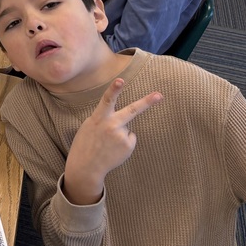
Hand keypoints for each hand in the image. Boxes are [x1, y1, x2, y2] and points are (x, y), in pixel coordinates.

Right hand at [63, 79, 162, 204]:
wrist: (86, 166)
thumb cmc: (86, 143)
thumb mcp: (89, 126)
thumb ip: (104, 119)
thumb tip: (123, 120)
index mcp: (99, 118)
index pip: (107, 101)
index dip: (114, 89)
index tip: (121, 80)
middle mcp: (111, 126)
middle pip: (132, 110)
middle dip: (147, 102)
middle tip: (159, 95)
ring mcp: (121, 137)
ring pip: (127, 127)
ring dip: (120, 133)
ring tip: (107, 143)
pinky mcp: (128, 146)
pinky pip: (130, 138)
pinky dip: (123, 142)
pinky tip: (113, 149)